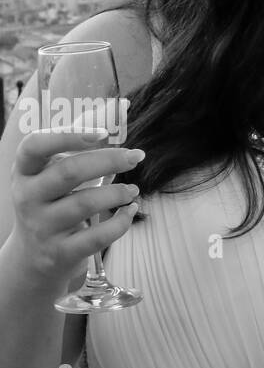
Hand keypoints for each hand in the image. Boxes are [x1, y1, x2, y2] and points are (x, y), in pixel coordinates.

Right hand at [8, 129, 143, 290]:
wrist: (33, 259)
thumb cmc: (52, 204)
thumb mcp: (53, 174)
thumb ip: (81, 145)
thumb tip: (119, 108)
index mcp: (24, 171)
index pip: (35, 146)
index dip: (69, 136)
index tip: (102, 133)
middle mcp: (28, 197)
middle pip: (68, 172)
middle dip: (109, 160)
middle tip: (135, 156)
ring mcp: (42, 227)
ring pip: (85, 204)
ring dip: (118, 193)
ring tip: (133, 190)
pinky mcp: (60, 253)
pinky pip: (97, 236)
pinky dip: (121, 222)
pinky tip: (130, 211)